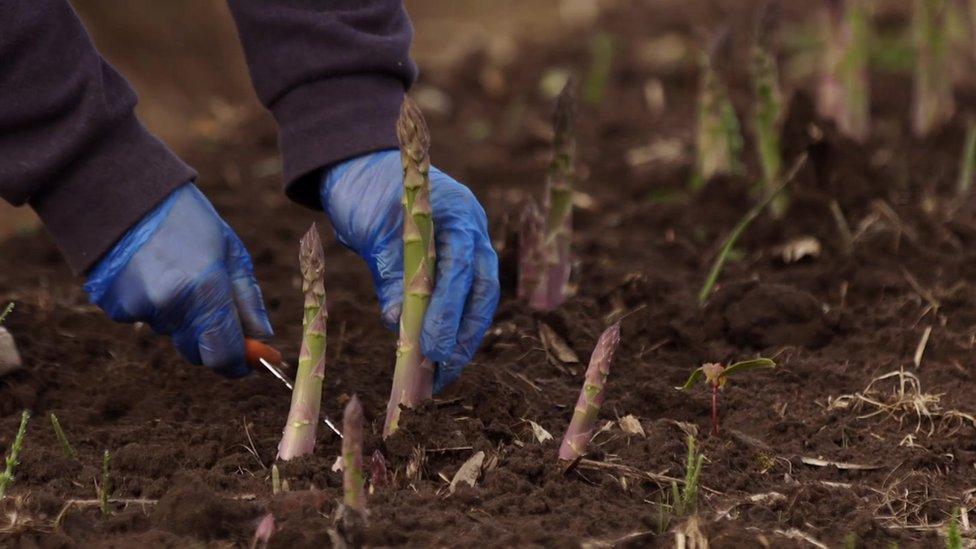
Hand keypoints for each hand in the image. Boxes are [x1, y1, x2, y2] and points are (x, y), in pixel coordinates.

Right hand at [84, 183, 272, 377]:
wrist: (126, 195)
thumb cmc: (188, 220)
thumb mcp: (231, 252)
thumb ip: (247, 300)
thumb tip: (263, 338)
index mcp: (205, 288)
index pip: (223, 354)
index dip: (240, 364)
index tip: (251, 361)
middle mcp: (171, 305)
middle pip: (198, 353)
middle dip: (213, 342)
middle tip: (218, 311)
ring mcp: (139, 308)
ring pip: (174, 335)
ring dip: (184, 320)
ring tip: (181, 277)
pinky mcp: (115, 307)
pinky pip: (148, 321)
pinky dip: (156, 308)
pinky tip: (155, 275)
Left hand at [320, 150, 499, 391]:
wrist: (359, 166)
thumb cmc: (365, 192)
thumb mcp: (372, 230)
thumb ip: (390, 273)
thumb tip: (401, 325)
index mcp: (457, 213)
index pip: (459, 270)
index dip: (447, 312)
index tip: (429, 347)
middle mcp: (473, 230)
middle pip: (482, 292)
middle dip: (463, 335)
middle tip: (440, 371)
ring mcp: (470, 245)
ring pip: (478, 301)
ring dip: (461, 339)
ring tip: (439, 375)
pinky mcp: (458, 262)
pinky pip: (464, 300)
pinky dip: (452, 328)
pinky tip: (437, 356)